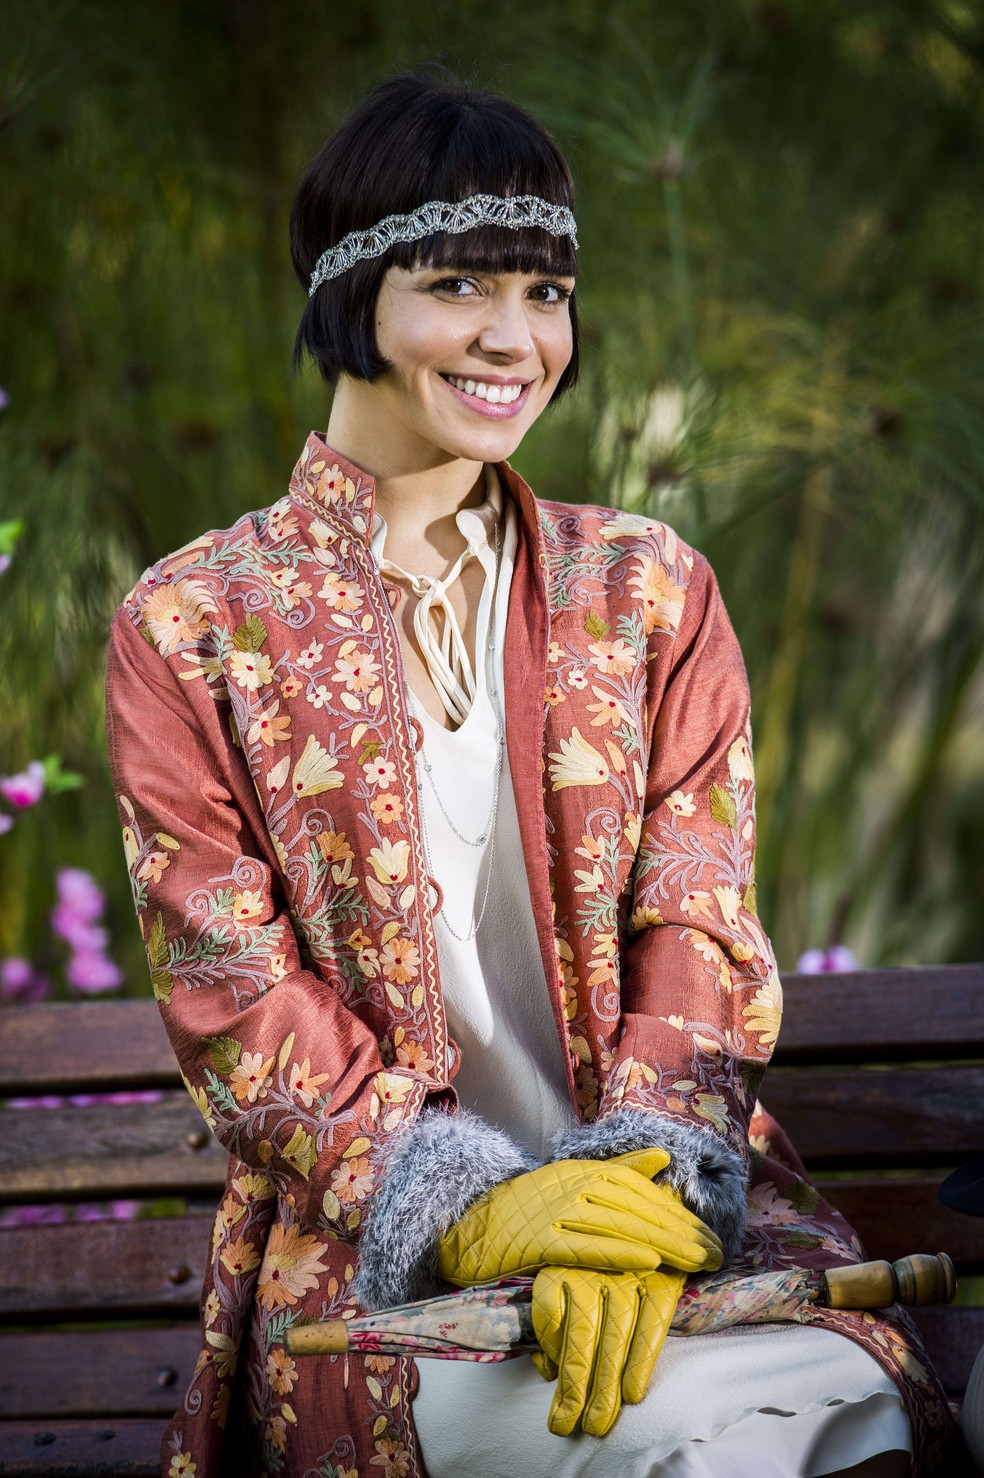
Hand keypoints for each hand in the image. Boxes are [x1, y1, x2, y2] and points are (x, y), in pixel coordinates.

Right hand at [436, 1148, 721, 1287]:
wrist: (464, 1226)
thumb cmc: (523, 1209)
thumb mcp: (571, 1183)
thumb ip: (618, 1170)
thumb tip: (662, 1157)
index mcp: (584, 1171)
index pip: (642, 1190)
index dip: (677, 1212)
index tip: (711, 1235)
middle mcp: (573, 1184)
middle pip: (638, 1207)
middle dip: (681, 1230)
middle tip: (716, 1254)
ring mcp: (554, 1211)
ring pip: (619, 1224)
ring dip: (663, 1242)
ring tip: (698, 1260)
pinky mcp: (538, 1240)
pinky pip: (585, 1245)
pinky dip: (618, 1250)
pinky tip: (649, 1260)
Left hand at [531, 1264, 685, 1436]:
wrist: (647, 1221)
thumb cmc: (596, 1261)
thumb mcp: (564, 1276)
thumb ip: (553, 1318)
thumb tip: (546, 1369)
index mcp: (563, 1261)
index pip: (549, 1311)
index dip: (549, 1353)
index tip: (551, 1389)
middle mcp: (595, 1267)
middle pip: (582, 1334)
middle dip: (575, 1386)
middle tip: (568, 1427)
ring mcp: (630, 1274)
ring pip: (614, 1337)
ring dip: (605, 1385)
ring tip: (597, 1423)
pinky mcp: (663, 1281)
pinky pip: (651, 1326)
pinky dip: (640, 1361)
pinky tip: (633, 1393)